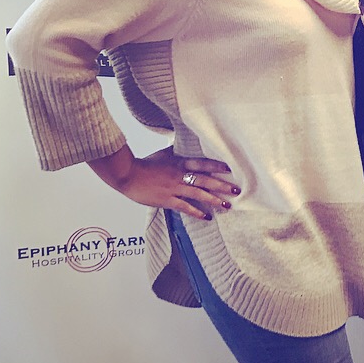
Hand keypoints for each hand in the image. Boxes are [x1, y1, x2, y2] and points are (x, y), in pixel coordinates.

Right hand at [89, 144, 238, 220]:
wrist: (127, 174)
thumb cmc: (144, 163)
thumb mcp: (163, 154)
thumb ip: (175, 152)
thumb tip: (182, 145)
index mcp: (180, 162)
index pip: (203, 163)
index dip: (217, 166)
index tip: (230, 170)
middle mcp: (180, 175)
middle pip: (205, 180)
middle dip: (222, 186)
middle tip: (236, 190)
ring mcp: (174, 188)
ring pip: (198, 194)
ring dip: (214, 200)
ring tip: (227, 205)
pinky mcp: (167, 200)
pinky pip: (185, 207)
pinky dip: (197, 212)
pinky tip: (207, 217)